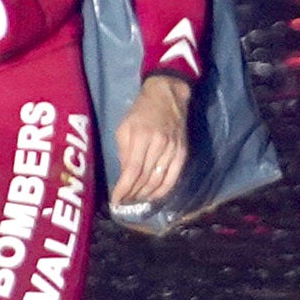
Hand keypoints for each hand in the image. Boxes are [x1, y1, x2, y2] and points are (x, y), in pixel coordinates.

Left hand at [113, 75, 194, 213]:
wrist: (167, 97)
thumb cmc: (140, 112)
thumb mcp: (124, 127)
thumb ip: (123, 152)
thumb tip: (125, 175)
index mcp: (141, 137)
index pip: (132, 170)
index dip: (124, 188)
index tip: (116, 200)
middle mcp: (159, 145)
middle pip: (145, 178)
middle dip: (133, 194)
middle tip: (124, 202)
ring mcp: (173, 150)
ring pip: (159, 180)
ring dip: (146, 194)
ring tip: (135, 200)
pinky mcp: (182, 153)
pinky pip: (173, 177)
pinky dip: (163, 190)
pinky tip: (153, 196)